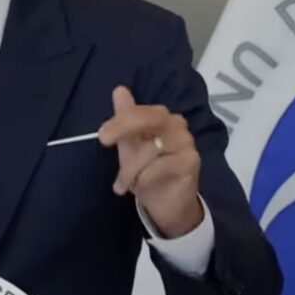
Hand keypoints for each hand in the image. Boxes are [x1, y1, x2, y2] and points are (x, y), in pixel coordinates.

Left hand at [98, 86, 203, 237]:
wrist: (167, 204)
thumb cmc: (147, 171)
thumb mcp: (130, 145)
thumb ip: (125, 119)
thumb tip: (119, 90)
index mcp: (160, 117)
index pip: (139, 110)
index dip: (120, 120)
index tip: (102, 136)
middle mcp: (176, 125)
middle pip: (150, 118)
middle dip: (124, 127)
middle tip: (103, 140)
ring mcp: (186, 143)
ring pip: (151, 148)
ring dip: (130, 169)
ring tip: (124, 184)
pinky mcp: (191, 162)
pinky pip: (160, 166)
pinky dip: (144, 178)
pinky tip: (140, 188)